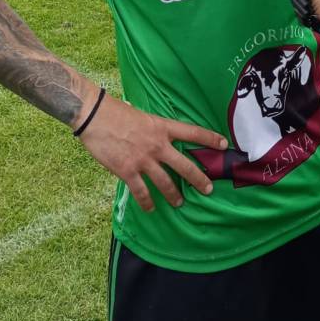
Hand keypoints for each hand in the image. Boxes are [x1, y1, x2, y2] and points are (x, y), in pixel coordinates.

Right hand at [78, 92, 227, 211]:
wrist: (95, 115)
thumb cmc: (116, 112)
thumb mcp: (142, 116)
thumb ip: (153, 129)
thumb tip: (156, 136)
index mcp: (162, 127)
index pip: (192, 132)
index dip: (209, 138)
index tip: (224, 144)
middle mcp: (157, 144)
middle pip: (184, 164)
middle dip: (198, 178)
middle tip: (209, 189)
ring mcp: (143, 159)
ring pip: (165, 182)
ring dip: (174, 195)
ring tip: (180, 203)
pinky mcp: (127, 170)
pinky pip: (141, 191)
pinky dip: (147, 201)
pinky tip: (151, 208)